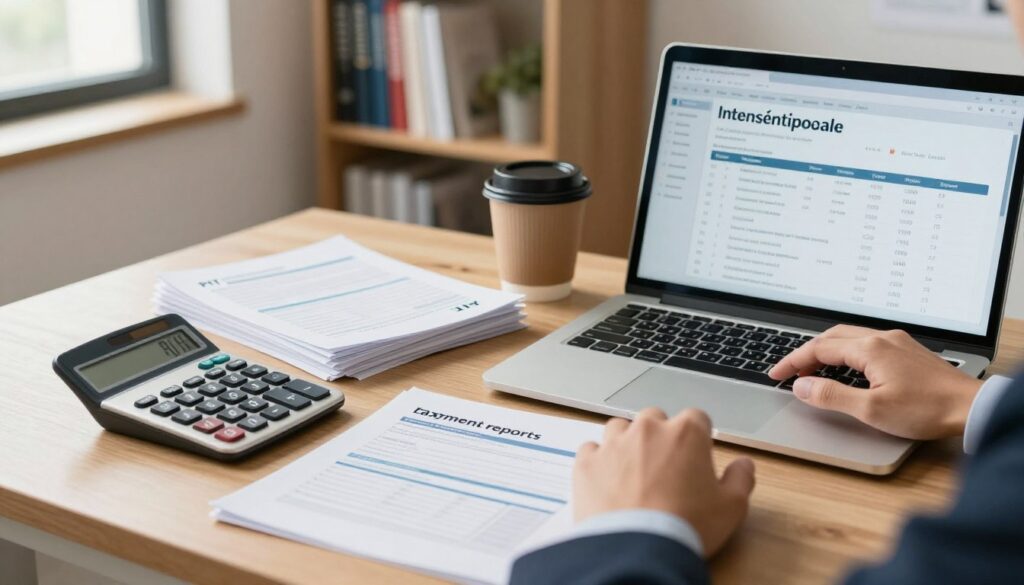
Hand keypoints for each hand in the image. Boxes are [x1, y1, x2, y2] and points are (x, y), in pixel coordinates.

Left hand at [574, 408, 754, 556]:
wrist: (637, 550)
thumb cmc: (685, 527)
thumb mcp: (731, 507)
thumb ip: (740, 479)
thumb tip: (744, 465)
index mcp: (686, 433)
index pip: (696, 418)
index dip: (698, 437)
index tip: (696, 455)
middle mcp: (648, 430)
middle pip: (656, 418)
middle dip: (660, 436)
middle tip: (665, 467)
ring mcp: (613, 443)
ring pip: (620, 428)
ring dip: (627, 443)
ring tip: (633, 471)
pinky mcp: (587, 462)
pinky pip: (591, 449)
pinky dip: (598, 461)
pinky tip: (606, 479)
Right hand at [769, 325, 982, 438]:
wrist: (971, 408)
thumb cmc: (927, 409)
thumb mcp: (870, 409)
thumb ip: (832, 395)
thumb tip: (802, 386)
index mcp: (869, 349)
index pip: (818, 349)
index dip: (792, 362)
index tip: (775, 374)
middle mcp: (882, 338)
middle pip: (832, 337)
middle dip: (806, 352)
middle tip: (790, 371)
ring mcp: (897, 342)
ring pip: (850, 338)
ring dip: (826, 351)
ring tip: (813, 369)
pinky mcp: (908, 352)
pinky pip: (867, 344)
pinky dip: (846, 352)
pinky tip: (847, 367)